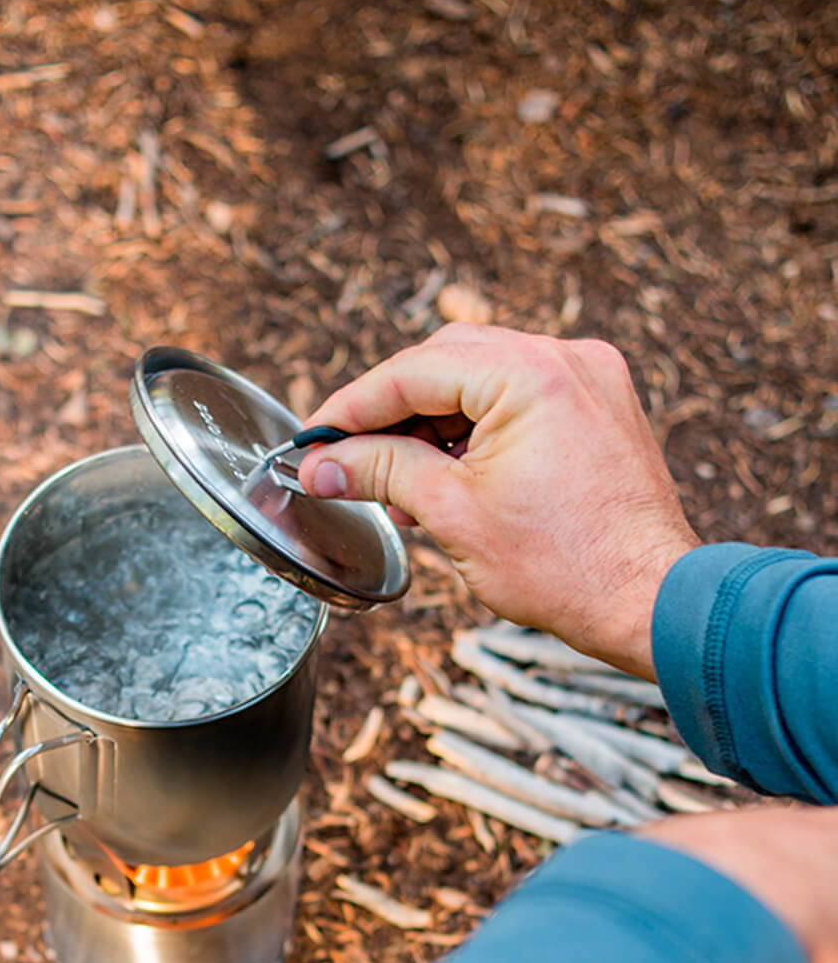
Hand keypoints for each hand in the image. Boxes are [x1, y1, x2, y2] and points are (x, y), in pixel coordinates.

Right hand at [297, 324, 699, 677]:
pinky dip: (473, 430)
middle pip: (446, 363)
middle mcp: (565, 359)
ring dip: (430, 424)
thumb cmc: (566, 567)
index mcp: (531, 374)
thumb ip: (381, 471)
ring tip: (396, 484)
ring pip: (480, 379)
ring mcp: (589, 379)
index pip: (414, 372)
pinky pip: (517, 399)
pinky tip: (443, 478)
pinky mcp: (599, 406)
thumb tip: (323, 465)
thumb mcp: (453, 514)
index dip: (351, 408)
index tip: (311, 441)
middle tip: (346, 459)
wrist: (651, 602)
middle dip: (390, 412)